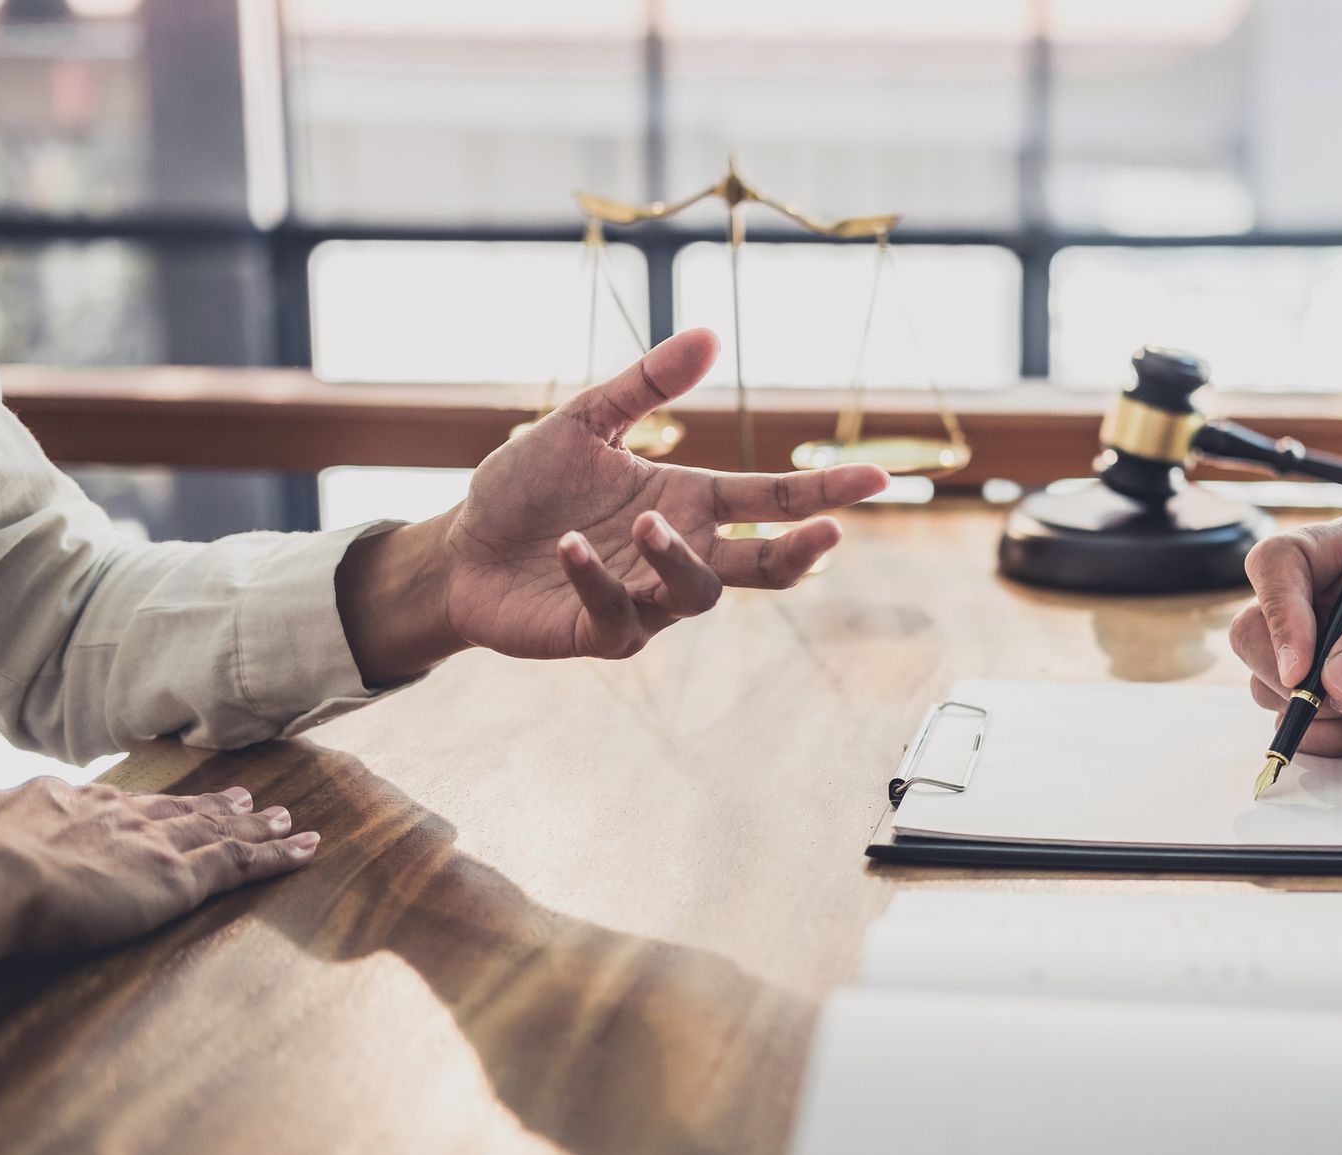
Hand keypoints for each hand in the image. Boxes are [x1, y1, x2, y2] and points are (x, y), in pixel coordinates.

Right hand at [0, 779, 318, 989]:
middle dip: (221, 806)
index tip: (176, 797)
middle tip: (253, 798)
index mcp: (71, 804)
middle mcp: (122, 817)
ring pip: (223, 831)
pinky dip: (278, 855)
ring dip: (259, 825)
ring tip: (289, 820)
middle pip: (183, 810)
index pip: (127, 804)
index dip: (159, 802)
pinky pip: (242, 863)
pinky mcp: (179, 877)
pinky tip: (306, 850)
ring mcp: (155, 844)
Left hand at [337, 330, 888, 681]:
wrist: (461, 548)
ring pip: (696, 593)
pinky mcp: (601, 633)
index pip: (772, 501)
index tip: (879, 478)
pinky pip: (618, 613)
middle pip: (763, 566)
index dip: (825, 492)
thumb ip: (647, 386)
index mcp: (690, 503)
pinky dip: (597, 578)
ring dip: (678, 558)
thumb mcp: (584, 422)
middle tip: (827, 533)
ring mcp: (645, 600)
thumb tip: (710, 335)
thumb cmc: (527, 488)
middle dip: (800, 553)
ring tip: (647, 520)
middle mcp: (679, 554)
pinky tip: (569, 548)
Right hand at [1229, 517, 1341, 753]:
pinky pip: (1301, 726)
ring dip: (1318, 707)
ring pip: (1269, 682)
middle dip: (1287, 671)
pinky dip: (1332, 735)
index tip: (1304, 662)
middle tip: (1341, 696)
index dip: (1278, 611)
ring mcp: (1331, 655)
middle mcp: (1330, 601)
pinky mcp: (1341, 702)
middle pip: (1254, 629)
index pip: (1279, 564)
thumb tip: (1338, 672)